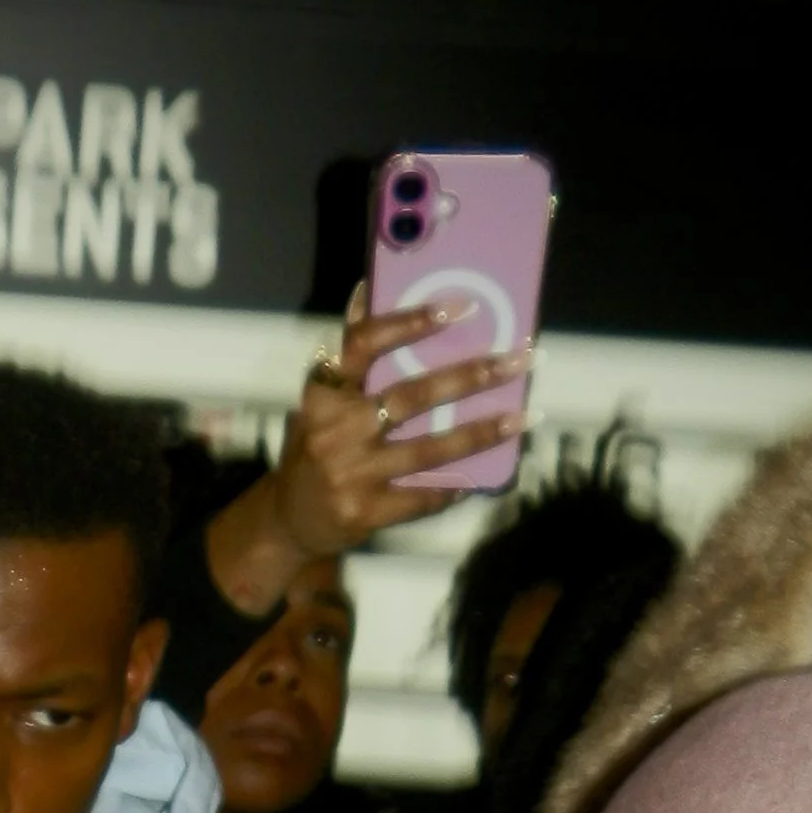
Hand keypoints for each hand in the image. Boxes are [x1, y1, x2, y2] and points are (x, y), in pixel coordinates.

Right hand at [205, 295, 533, 615]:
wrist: (289, 522)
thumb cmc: (314, 450)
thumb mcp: (319, 401)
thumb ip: (347, 355)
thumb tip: (366, 290)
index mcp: (322, 395)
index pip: (363, 346)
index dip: (408, 323)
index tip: (456, 307)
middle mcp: (334, 431)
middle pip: (411, 396)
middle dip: (470, 376)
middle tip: (515, 360)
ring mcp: (350, 475)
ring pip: (428, 449)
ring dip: (480, 432)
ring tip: (522, 417)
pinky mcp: (364, 513)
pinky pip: (421, 497)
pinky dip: (451, 486)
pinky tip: (477, 477)